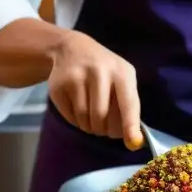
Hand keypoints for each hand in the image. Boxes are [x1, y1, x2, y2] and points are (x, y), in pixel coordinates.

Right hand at [47, 30, 142, 149]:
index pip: (128, 102)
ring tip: (91, 117)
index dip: (130, 124)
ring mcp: (76, 77)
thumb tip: (133, 141)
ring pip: (84, 118)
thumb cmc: (105, 71)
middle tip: (103, 128)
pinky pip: (69, 116)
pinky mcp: (58, 85)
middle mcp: (99, 72)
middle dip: (103, 129)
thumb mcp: (122, 80)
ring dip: (89, 126)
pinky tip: (78, 108)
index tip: (132, 143)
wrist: (73, 49)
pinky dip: (75, 121)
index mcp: (121, 72)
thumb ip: (128, 108)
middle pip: (101, 116)